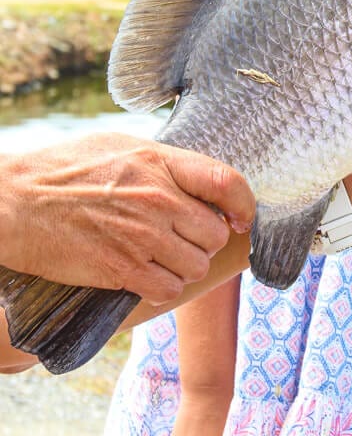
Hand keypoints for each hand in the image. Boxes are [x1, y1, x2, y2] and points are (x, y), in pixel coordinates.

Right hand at [0, 133, 254, 301]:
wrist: (14, 202)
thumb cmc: (63, 170)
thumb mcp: (118, 146)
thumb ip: (162, 162)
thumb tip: (198, 179)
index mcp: (159, 161)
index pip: (227, 182)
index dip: (244, 204)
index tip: (239, 217)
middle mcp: (157, 198)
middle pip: (214, 232)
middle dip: (203, 240)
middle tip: (182, 239)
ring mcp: (141, 236)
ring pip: (195, 265)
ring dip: (184, 266)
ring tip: (161, 257)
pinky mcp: (121, 269)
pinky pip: (168, 289)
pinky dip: (163, 287)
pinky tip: (146, 275)